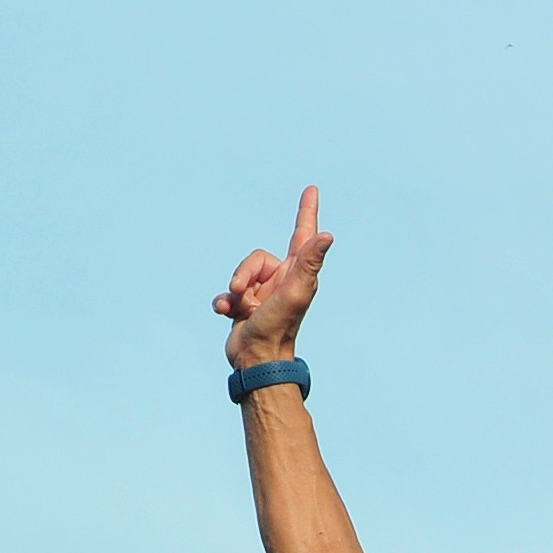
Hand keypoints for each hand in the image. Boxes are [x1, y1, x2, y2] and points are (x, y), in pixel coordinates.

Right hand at [216, 185, 332, 369]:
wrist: (257, 361)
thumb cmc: (279, 327)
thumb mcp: (296, 291)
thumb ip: (310, 263)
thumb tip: (328, 236)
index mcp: (297, 273)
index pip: (303, 234)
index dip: (307, 212)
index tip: (311, 191)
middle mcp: (281, 280)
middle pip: (256, 258)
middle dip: (245, 273)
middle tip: (247, 298)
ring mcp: (262, 293)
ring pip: (240, 274)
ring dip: (235, 290)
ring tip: (243, 310)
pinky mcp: (244, 306)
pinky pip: (228, 293)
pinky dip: (224, 301)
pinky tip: (226, 312)